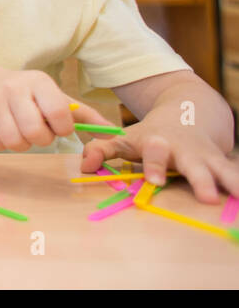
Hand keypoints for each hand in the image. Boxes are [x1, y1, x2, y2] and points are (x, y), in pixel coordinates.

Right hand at [0, 68, 110, 151]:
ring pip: (13, 140)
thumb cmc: (28, 95)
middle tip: (38, 132)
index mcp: (39, 81)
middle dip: (41, 139)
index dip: (62, 128)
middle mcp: (14, 87)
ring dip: (21, 144)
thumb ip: (85, 116)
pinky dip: (1, 144)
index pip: (58, 113)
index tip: (58, 126)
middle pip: (35, 132)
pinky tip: (4, 133)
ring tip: (21, 133)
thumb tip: (114, 134)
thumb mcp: (56, 97)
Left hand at [78, 112, 238, 203]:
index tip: (153, 180)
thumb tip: (83, 168)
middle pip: (193, 164)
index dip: (153, 166)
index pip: (154, 154)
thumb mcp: (127, 139)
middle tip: (207, 197)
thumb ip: (104, 150)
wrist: (191, 110)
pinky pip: (236, 175)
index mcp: (159, 143)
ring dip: (232, 183)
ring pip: (223, 170)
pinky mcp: (226, 165)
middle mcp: (186, 151)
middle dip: (199, 179)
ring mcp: (209, 158)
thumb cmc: (153, 134)